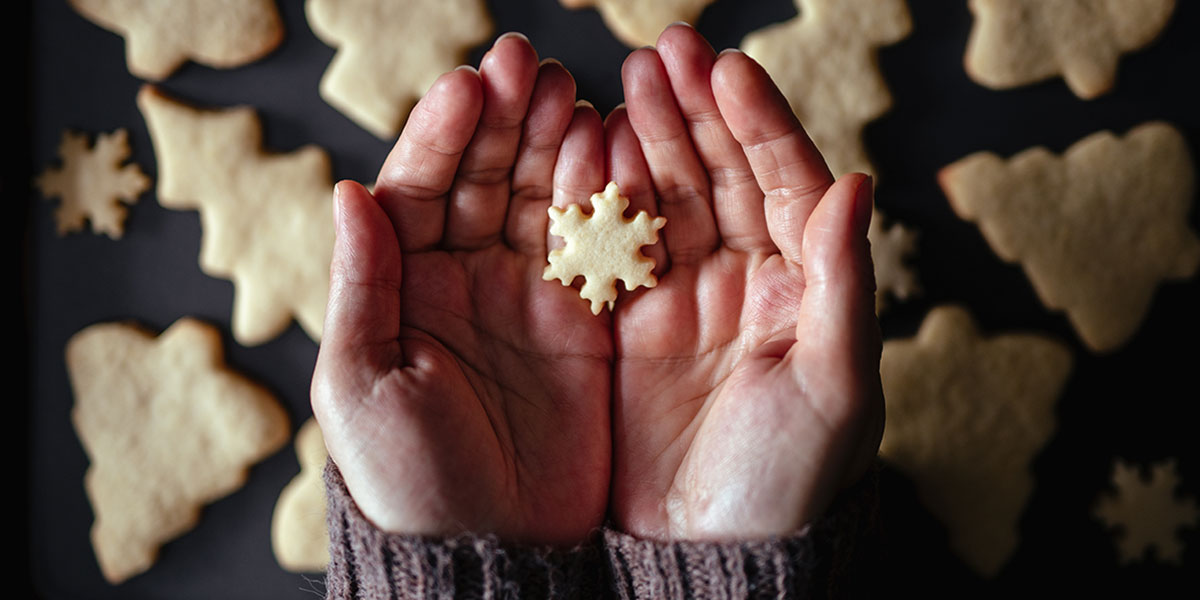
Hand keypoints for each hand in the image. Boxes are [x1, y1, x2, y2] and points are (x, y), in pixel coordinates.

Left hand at [311, 33, 611, 544]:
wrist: (492, 549)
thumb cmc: (408, 477)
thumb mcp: (363, 383)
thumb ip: (364, 285)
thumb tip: (349, 191)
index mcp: (403, 286)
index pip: (418, 187)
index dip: (441, 134)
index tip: (469, 86)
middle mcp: (464, 280)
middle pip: (483, 177)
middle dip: (504, 120)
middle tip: (529, 64)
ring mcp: (527, 297)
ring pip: (540, 199)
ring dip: (552, 143)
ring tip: (569, 92)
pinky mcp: (583, 323)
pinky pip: (592, 247)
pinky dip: (602, 199)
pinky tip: (610, 151)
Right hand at [607, 25, 883, 540]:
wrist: (710, 550)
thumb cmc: (792, 479)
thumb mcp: (834, 387)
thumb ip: (846, 286)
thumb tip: (858, 183)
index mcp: (807, 284)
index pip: (788, 181)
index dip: (758, 123)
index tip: (725, 69)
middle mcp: (748, 277)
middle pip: (723, 171)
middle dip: (694, 109)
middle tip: (662, 50)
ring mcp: (685, 294)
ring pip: (668, 194)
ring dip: (648, 135)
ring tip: (622, 80)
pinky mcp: (629, 322)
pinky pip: (615, 243)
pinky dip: (601, 195)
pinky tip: (587, 149)